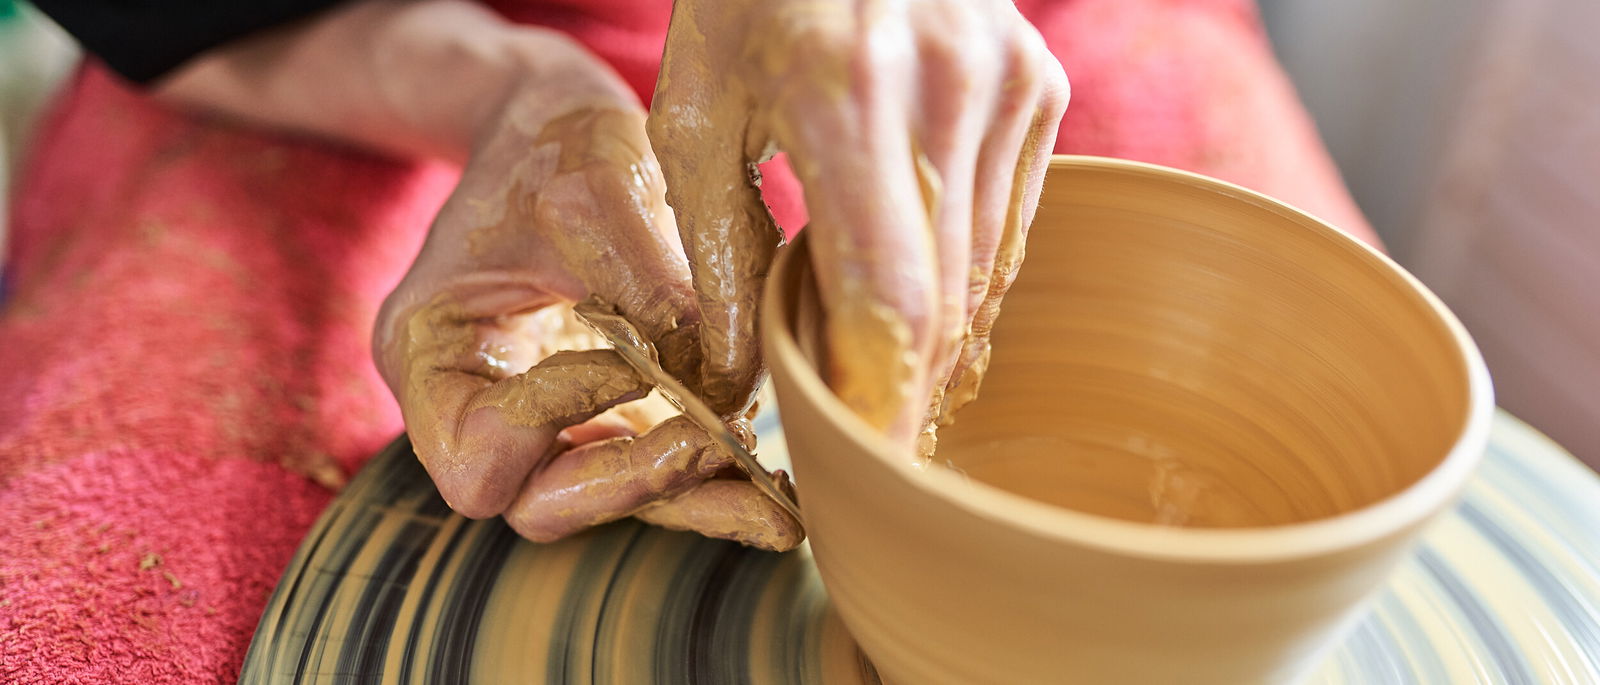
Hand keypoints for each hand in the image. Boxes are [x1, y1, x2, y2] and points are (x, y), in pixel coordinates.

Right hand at [374, 52, 801, 549]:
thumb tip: (722, 378)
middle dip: (634, 482)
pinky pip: (656, 468)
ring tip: (776, 509)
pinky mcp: (612, 414)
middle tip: (716, 444)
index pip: (479, 448)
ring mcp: (548, 422)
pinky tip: (777, 491)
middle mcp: (479, 409)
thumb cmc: (554, 143)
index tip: (636, 361)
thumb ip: (645, 283)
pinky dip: (712, 479)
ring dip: (692, 503)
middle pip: (542, 502)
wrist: (565, 127)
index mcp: (430, 356)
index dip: (557, 417)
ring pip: (612, 498)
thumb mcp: (591, 188)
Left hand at [649, 0, 1067, 449]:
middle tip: (870, 451)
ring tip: (884, 388)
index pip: (890, 297)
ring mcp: (1009, 84)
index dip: (883, 401)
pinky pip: (1012, 223)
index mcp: (846, 94)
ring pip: (990, 272)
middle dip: (909, 392)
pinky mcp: (1040, 85)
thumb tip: (737, 376)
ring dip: (940, 345)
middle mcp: (950, 87)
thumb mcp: (698, 111)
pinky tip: (922, 311)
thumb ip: (720, 250)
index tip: (863, 469)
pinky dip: (970, 281)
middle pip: (951, 300)